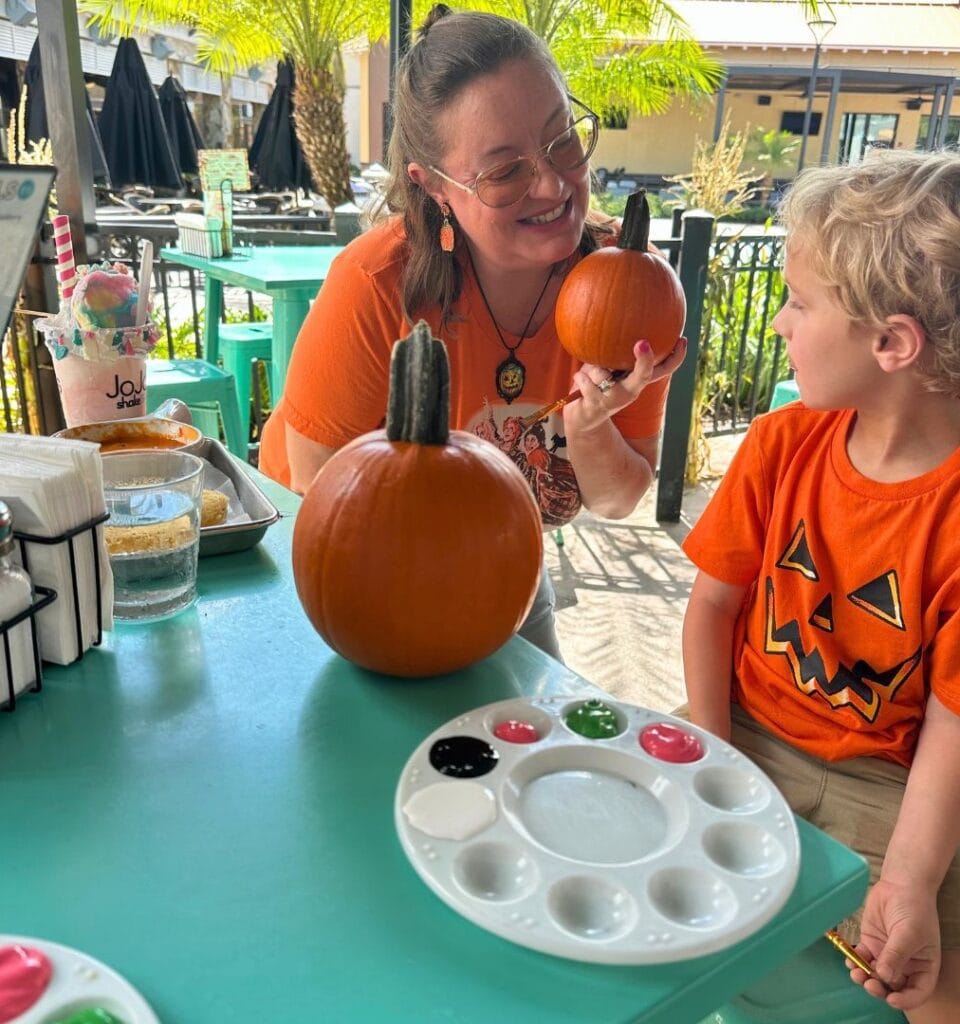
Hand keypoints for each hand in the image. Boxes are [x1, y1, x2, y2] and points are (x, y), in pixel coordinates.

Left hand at [570, 337, 686, 430]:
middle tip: (643, 343)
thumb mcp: (608, 367)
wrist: (582, 419)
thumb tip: (625, 320)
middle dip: (644, 361)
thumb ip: (617, 353)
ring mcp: (614, 401)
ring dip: (592, 369)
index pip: (663, 370)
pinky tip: (580, 379)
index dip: (676, 357)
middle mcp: (630, 392)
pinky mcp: (597, 406)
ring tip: (589, 374)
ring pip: (603, 373)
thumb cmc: (597, 386)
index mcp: (637, 381)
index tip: (682, 341)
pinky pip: (587, 382)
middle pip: (643, 375)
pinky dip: (581, 377)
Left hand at [851, 877, 940, 1010]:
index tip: (892, 1000)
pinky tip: (850, 960)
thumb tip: (884, 976)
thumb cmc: (914, 909)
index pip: (917, 992)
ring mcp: (886, 955)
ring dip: (865, 978)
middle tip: (869, 984)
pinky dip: (855, 962)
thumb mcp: (909, 934)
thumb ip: (896, 955)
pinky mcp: (871, 943)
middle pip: (892, 986)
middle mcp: (905, 965)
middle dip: (880, 989)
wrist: (900, 885)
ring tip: (856, 973)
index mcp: (923, 967)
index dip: (905, 1000)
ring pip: (875, 975)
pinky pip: (862, 958)